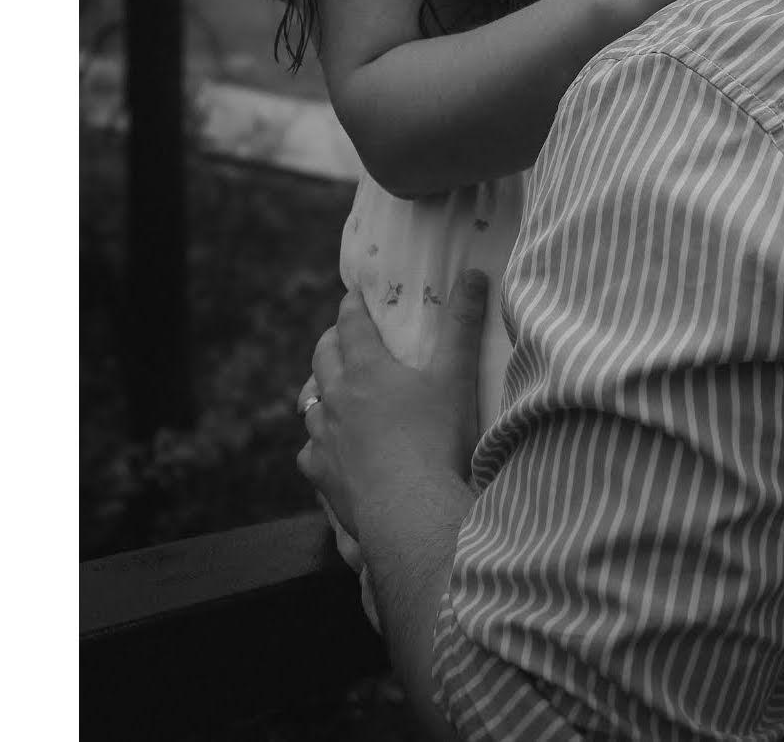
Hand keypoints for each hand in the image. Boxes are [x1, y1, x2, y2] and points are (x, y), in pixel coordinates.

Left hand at [297, 272, 488, 550]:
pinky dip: (317, 442)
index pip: (351, 324)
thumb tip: (473, 273)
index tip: (353, 293)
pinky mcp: (323, 475)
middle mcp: (337, 398)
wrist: (410, 510)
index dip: (352, 305)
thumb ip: (464, 324)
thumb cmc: (437, 439)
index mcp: (366, 369)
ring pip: (311, 403)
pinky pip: (310, 451)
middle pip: (323, 358)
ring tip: (330, 387)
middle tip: (340, 334)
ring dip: (320, 389)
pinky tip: (326, 447)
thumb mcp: (456, 376)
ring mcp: (325, 438)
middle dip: (331, 340)